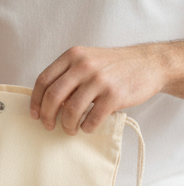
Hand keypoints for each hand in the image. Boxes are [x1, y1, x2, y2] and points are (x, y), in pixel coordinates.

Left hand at [30, 44, 166, 134]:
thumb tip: (46, 101)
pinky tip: (87, 127)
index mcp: (72, 56)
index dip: (35, 100)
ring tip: (70, 129)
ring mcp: (99, 80)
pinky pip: (92, 118)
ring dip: (67, 125)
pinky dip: (86, 127)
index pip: (43, 80)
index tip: (35, 114)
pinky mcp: (114, 95)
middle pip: (53, 96)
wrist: (149, 63)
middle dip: (47, 116)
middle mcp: (83, 65)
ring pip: (71, 110)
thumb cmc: (114, 65)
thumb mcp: (87, 59)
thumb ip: (67, 74)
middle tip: (48, 126)